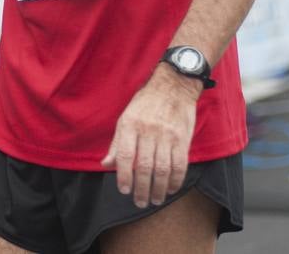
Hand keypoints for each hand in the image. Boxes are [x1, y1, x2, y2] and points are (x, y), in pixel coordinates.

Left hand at [101, 64, 201, 207]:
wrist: (173, 87)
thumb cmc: (145, 104)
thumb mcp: (125, 119)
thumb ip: (117, 144)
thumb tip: (106, 164)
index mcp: (130, 125)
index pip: (126, 156)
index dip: (124, 176)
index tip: (123, 190)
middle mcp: (148, 131)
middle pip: (145, 166)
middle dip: (142, 188)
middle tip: (140, 202)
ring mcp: (167, 136)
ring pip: (163, 169)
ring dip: (160, 189)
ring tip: (156, 200)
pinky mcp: (183, 139)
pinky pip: (180, 165)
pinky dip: (176, 180)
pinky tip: (171, 189)